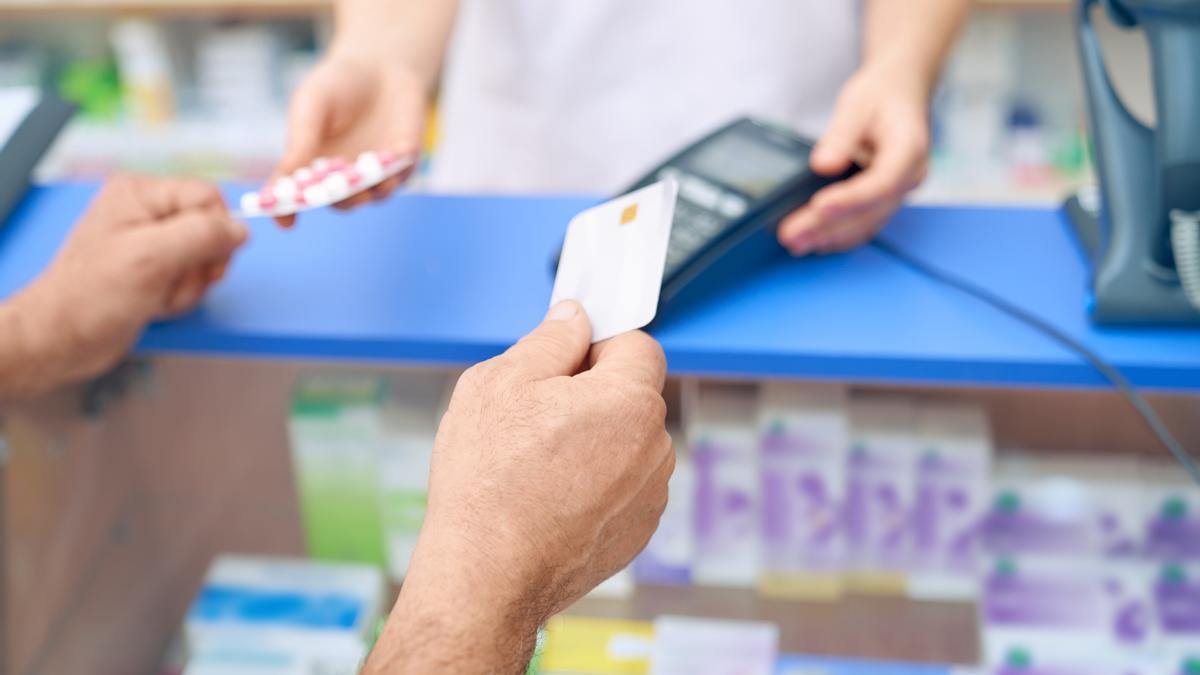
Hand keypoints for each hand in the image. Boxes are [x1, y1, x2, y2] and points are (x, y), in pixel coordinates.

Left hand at [7, 174, 245, 393]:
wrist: (63, 339)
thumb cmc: (92, 296)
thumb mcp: (152, 257)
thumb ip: (202, 235)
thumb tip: (241, 229)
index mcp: (141, 193)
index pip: (209, 199)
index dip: (214, 233)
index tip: (198, 261)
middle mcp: (146, 212)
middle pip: (211, 231)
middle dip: (199, 266)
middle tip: (169, 281)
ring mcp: (150, 243)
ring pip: (204, 260)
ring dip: (188, 287)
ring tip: (156, 296)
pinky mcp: (153, 270)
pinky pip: (191, 279)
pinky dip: (180, 297)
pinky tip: (154, 303)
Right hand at [274, 50, 426, 226]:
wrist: (382, 66)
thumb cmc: (338, 83)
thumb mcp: (312, 104)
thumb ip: (300, 139)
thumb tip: (284, 178)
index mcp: (311, 165)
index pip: (296, 195)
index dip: (288, 210)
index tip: (285, 222)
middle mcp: (342, 177)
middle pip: (338, 202)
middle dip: (336, 200)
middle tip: (335, 193)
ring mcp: (374, 174)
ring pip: (371, 196)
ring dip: (370, 191)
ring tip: (368, 179)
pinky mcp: (402, 165)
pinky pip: (399, 177)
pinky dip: (397, 172)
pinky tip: (398, 152)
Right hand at [364, 301, 672, 673]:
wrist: (486, 575)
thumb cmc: (488, 481)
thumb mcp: (501, 382)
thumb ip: (549, 340)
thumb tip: (574, 318)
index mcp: (630, 401)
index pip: (638, 345)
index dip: (598, 344)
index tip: (567, 356)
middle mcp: (654, 448)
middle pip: (632, 396)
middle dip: (592, 395)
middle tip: (535, 415)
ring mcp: (649, 496)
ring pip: (626, 444)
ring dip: (594, 442)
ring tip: (535, 465)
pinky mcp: (637, 533)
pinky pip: (621, 487)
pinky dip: (594, 486)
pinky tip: (548, 499)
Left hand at [778, 63, 931, 254]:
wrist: (900, 91)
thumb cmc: (881, 95)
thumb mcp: (857, 104)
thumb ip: (840, 136)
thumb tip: (822, 164)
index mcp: (910, 150)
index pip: (881, 183)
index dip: (849, 199)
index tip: (818, 207)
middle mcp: (909, 177)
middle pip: (869, 210)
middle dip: (827, 226)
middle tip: (790, 234)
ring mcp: (899, 192)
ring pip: (866, 223)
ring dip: (830, 237)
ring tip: (795, 242)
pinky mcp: (885, 199)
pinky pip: (865, 223)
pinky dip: (839, 235)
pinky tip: (814, 240)